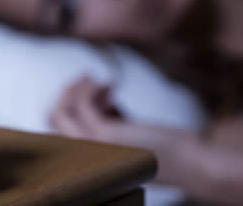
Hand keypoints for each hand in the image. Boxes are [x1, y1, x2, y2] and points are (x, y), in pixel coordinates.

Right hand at [49, 76, 187, 146]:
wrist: (189, 163)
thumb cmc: (160, 147)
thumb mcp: (125, 132)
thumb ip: (107, 118)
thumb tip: (95, 93)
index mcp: (87, 159)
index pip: (56, 130)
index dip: (66, 103)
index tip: (83, 88)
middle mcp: (84, 158)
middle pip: (53, 118)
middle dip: (66, 92)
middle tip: (84, 79)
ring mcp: (92, 148)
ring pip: (61, 110)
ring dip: (77, 87)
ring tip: (97, 80)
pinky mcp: (104, 136)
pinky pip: (82, 103)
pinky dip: (92, 87)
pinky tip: (111, 84)